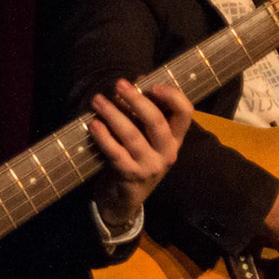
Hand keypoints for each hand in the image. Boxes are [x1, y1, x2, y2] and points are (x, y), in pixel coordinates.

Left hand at [89, 80, 192, 228]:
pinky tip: (93, 124)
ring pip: (132, 135)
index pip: (185, 113)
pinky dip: (103, 136)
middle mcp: (167, 152)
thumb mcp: (148, 138)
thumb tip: (138, 80)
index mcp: (175, 139)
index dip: (173, 96)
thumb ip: (145, 112)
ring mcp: (150, 166)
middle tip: (119, 84)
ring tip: (98, 100)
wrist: (125, 198)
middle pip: (156, 121)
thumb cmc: (136, 158)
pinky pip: (115, 152)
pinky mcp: (130, 175)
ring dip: (113, 114)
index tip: (153, 85)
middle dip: (136, 100)